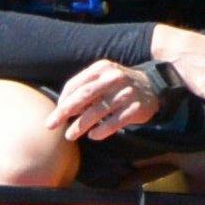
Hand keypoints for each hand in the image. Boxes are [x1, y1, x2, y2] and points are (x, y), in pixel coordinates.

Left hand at [49, 55, 167, 140]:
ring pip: (97, 111)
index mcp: (102, 68)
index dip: (63, 100)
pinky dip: (101, 131)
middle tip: (51, 125)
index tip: (57, 113)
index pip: (76, 84)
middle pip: (84, 95)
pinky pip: (114, 122)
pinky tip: (93, 136)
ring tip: (70, 135)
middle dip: (65, 111)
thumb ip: (85, 89)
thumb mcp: (103, 78)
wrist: (153, 87)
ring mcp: (126, 93)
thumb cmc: (118, 85)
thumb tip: (63, 109)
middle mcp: (114, 78)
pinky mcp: (135, 108)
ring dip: (80, 125)